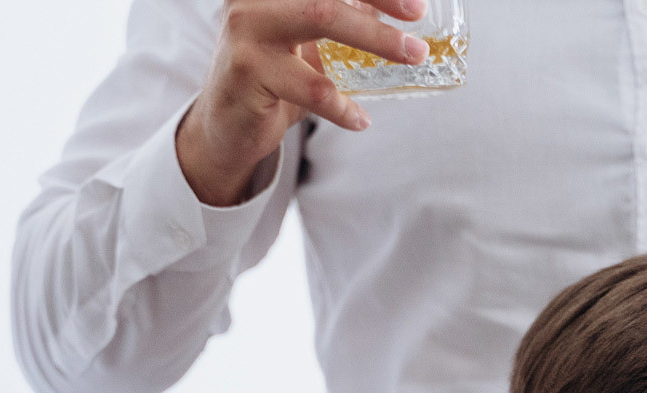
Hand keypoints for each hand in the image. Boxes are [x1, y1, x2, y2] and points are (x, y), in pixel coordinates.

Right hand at [176, 0, 428, 207]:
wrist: (225, 125)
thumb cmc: (274, 76)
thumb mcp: (307, 40)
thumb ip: (342, 18)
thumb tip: (401, 8)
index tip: (415, 4)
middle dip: (382, 3)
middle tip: (420, 27)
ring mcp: (246, 29)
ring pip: (323, 18)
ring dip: (378, 39)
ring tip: (412, 58)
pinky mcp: (246, 71)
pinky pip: (311, 88)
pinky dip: (343, 106)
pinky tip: (360, 120)